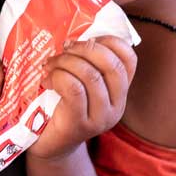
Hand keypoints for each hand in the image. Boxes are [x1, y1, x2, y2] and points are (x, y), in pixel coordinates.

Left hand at [27, 36, 137, 160]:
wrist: (46, 144)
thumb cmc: (60, 105)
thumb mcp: (79, 81)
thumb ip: (86, 61)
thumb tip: (78, 31)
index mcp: (120, 91)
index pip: (128, 58)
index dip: (109, 40)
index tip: (86, 38)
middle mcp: (116, 105)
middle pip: (111, 64)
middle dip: (84, 48)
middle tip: (64, 49)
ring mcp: (101, 118)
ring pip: (90, 75)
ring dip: (65, 62)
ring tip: (50, 65)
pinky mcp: (80, 125)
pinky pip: (74, 89)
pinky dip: (58, 76)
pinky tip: (47, 79)